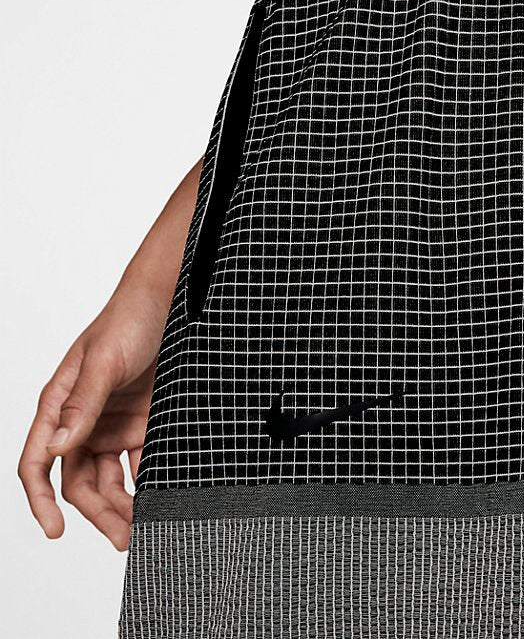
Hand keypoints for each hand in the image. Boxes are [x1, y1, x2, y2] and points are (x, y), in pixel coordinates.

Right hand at [18, 289, 163, 549]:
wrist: (170, 301)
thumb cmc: (128, 320)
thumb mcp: (104, 360)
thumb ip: (82, 403)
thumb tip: (59, 447)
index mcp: (60, 405)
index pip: (38, 461)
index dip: (40, 499)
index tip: (55, 530)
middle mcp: (83, 420)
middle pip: (79, 480)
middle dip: (98, 512)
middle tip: (123, 537)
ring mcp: (113, 423)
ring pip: (110, 478)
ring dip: (123, 504)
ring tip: (144, 526)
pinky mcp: (142, 422)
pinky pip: (139, 462)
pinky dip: (146, 482)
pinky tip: (160, 497)